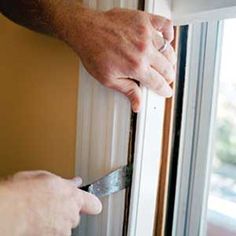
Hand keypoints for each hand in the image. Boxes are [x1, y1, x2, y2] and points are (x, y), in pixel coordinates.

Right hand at [0, 171, 101, 235]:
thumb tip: (74, 182)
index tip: (89, 203)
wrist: (9, 211)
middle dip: (67, 210)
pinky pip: (55, 233)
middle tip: (53, 203)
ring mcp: (62, 229)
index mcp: (73, 195)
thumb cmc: (23, 193)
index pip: (94, 204)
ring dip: (57, 220)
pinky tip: (37, 221)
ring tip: (41, 212)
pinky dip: (49, 229)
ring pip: (65, 225)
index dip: (90, 203)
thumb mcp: (45, 178)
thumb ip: (65, 182)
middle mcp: (71, 214)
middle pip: (76, 214)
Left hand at [53, 5, 175, 111]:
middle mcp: (144, 50)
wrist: (86, 30)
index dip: (164, 90)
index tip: (166, 92)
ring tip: (167, 64)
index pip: (158, 83)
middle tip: (166, 79)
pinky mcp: (144, 20)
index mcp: (136, 67)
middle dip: (169, 77)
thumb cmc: (93, 52)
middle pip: (167, 68)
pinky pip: (165, 25)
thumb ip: (128, 91)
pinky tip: (167, 39)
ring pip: (168, 50)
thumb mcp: (108, 79)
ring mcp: (146, 34)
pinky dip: (169, 33)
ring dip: (170, 60)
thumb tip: (137, 105)